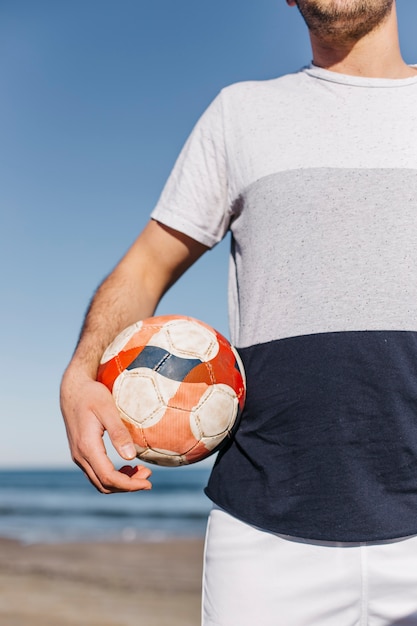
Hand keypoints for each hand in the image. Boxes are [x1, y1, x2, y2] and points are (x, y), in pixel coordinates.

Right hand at [60, 369, 151, 492]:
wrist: (72, 388)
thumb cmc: (91, 395)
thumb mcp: (107, 409)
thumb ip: (118, 433)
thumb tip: (130, 458)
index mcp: (87, 447)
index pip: (108, 477)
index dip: (130, 485)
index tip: (148, 483)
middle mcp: (80, 455)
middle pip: (104, 484)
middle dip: (127, 486)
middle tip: (148, 477)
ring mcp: (78, 455)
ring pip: (99, 482)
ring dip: (120, 483)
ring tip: (141, 473)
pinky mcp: (80, 452)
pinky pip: (95, 473)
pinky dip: (112, 476)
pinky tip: (127, 468)